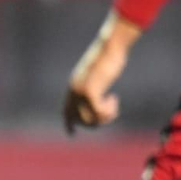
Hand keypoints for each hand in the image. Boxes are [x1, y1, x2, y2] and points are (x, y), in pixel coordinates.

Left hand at [63, 14, 140, 134]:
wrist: (110, 46)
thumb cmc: (108, 57)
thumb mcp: (97, 73)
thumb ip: (93, 85)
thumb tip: (95, 98)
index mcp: (73, 86)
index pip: (66, 110)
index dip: (69, 123)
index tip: (71, 133)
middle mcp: (73, 90)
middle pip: (80, 120)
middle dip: (96, 122)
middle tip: (111, 112)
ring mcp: (80, 92)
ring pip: (90, 119)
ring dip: (105, 117)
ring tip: (113, 105)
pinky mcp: (90, 92)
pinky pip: (99, 112)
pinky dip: (109, 110)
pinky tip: (114, 99)